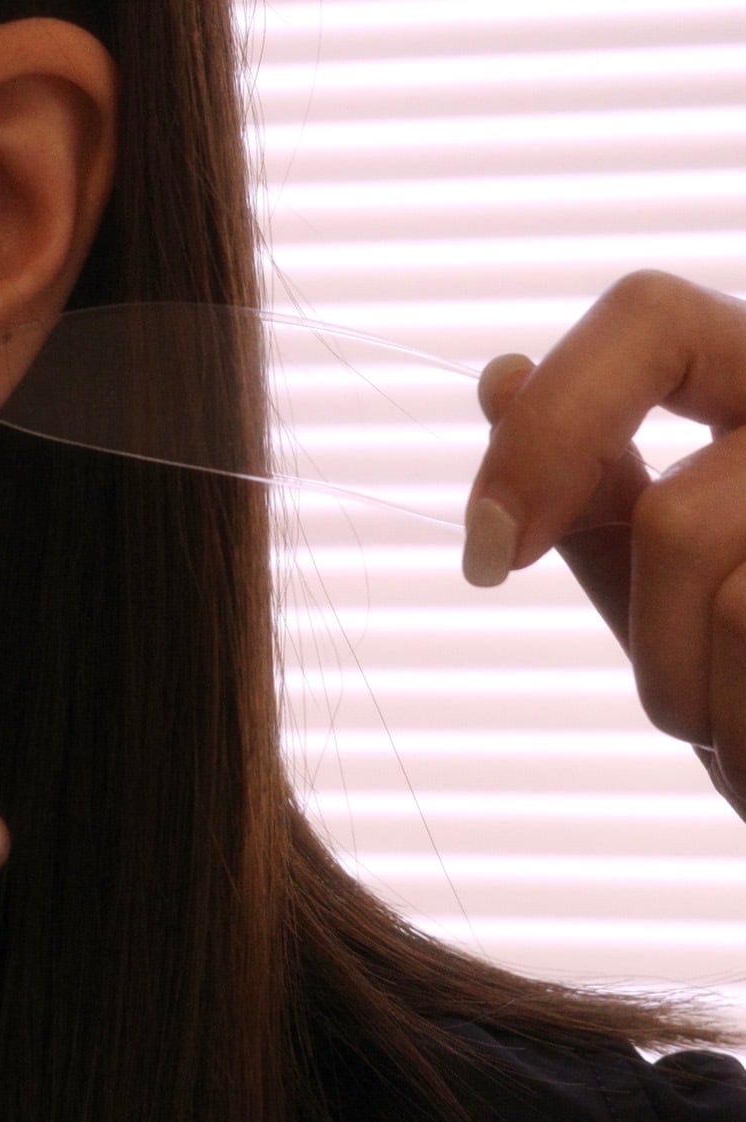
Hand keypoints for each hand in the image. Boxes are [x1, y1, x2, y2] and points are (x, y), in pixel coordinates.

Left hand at [464, 269, 745, 821]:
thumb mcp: (686, 590)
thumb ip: (603, 497)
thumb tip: (502, 378)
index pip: (646, 317)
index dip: (547, 428)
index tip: (491, 551)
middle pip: (677, 514)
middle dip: (656, 643)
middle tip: (691, 712)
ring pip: (731, 600)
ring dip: (707, 704)